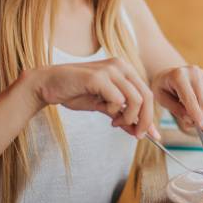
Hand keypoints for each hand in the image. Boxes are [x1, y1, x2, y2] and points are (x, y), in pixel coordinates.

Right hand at [32, 58, 158, 138]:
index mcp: (124, 70)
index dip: (150, 116)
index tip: (154, 135)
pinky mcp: (99, 77)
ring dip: (128, 117)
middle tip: (137, 135)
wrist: (48, 84)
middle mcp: (121, 66)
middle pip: (146, 96)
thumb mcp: (103, 106)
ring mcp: (110, 70)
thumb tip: (139, 132)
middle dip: (145, 120)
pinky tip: (104, 111)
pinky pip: (117, 100)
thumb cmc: (76, 93)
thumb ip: (121, 115)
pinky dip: (114, 111)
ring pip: (135, 99)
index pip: (146, 94)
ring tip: (115, 122)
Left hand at [151, 65, 202, 131]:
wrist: (166, 74)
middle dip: (197, 115)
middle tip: (187, 124)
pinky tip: (188, 99)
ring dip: (198, 110)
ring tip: (183, 107)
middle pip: (202, 101)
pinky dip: (199, 104)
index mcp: (178, 75)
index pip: (190, 99)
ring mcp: (201, 74)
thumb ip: (176, 110)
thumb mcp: (162, 100)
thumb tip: (190, 120)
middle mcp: (193, 72)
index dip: (196, 114)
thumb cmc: (162, 88)